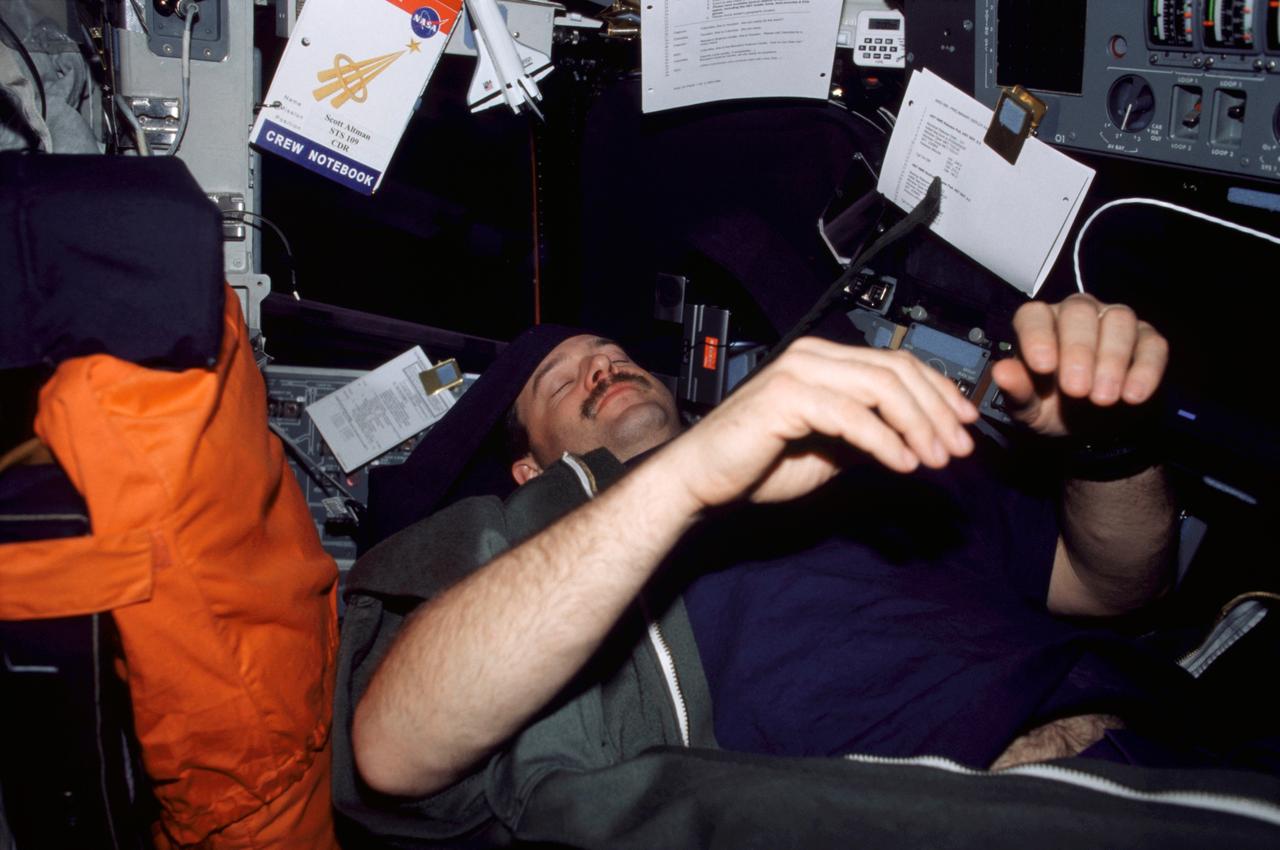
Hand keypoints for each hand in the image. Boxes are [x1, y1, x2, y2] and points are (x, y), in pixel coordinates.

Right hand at [662, 337, 978, 509]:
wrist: (701, 480)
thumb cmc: (756, 465)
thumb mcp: (828, 449)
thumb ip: (866, 434)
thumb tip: (915, 437)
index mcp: (824, 360)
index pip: (896, 363)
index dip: (938, 391)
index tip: (965, 424)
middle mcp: (812, 356)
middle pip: (896, 370)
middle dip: (936, 410)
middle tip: (960, 448)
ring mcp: (798, 372)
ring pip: (881, 388)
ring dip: (918, 426)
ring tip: (938, 459)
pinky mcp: (786, 397)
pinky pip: (852, 416)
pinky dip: (885, 441)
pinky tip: (904, 464)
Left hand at [991, 294, 1167, 437]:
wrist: (1089, 428)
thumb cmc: (1051, 408)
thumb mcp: (1029, 409)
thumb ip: (1016, 390)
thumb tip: (1001, 372)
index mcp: (1039, 325)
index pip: (1034, 315)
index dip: (1037, 336)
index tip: (1042, 366)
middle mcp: (1076, 314)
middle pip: (1078, 312)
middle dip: (1078, 351)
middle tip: (1076, 390)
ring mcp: (1113, 321)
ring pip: (1118, 320)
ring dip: (1112, 359)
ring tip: (1104, 398)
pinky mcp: (1147, 340)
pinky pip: (1152, 344)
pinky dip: (1145, 369)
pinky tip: (1133, 397)